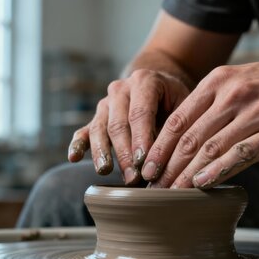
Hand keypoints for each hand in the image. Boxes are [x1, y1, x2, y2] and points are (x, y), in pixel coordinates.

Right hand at [67, 69, 190, 184]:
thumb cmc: (175, 100)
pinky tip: (74, 157)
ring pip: (99, 129)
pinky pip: (84, 131)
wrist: (157, 85)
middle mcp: (120, 90)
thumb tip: (173, 161)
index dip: (141, 139)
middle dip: (124, 153)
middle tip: (132, 177)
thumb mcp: (184, 105)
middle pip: (118, 124)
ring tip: (105, 171)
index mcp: (144, 81)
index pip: (140, 113)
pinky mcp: (96, 118)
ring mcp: (105, 104)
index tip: (143, 162)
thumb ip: (177, 127)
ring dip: (102, 152)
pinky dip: (78, 144)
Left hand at [141, 56, 258, 187]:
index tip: (146, 167)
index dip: (159, 146)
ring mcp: (255, 113)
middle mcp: (233, 94)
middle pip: (189, 137)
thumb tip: (189, 137)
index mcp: (221, 81)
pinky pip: (239, 155)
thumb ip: (217, 104)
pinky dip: (218, 172)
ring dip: (186, 174)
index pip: (179, 119)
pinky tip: (202, 185)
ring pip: (210, 148)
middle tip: (153, 187)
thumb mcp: (246, 82)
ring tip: (171, 192)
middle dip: (167, 166)